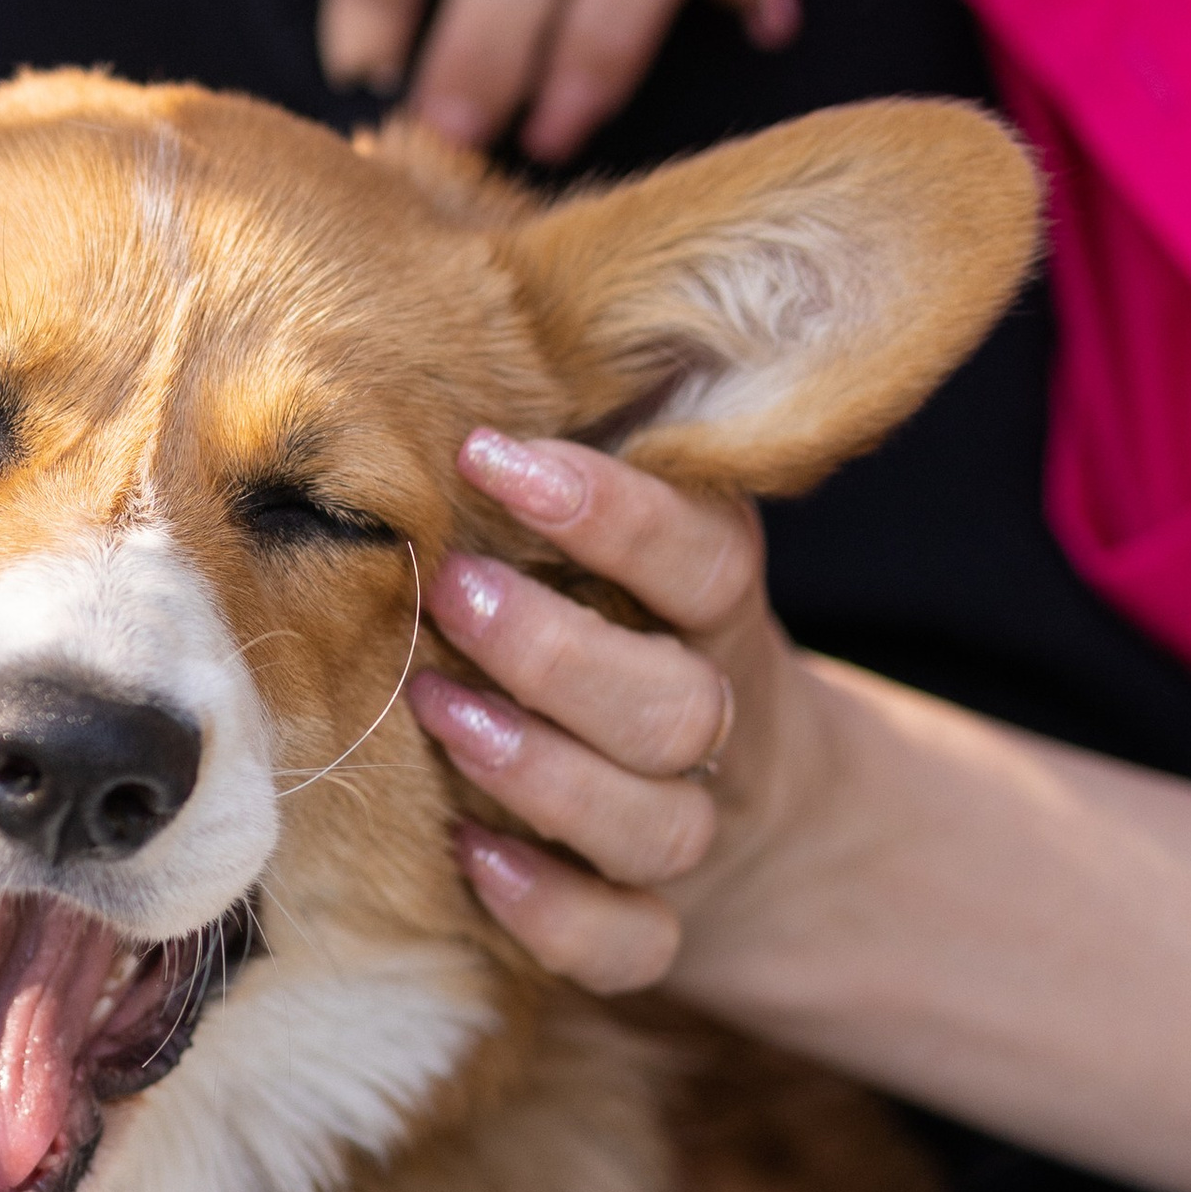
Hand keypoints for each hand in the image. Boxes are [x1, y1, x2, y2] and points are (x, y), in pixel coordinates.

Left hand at [406, 427, 797, 992]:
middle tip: (449, 591)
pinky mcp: (660, 923)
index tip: (489, 455)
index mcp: (713, 603)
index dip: (610, 510)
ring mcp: (692, 829)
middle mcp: (716, 717)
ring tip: (438, 710)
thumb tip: (458, 247)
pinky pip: (630, 944)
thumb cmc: (623, 609)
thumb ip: (573, 417)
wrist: (752, 795)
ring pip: (656, 825)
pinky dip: (555, 913)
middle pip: (676, 706)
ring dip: (543, 774)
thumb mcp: (615, 513)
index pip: (702, 553)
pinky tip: (472, 857)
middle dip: (557, 652)